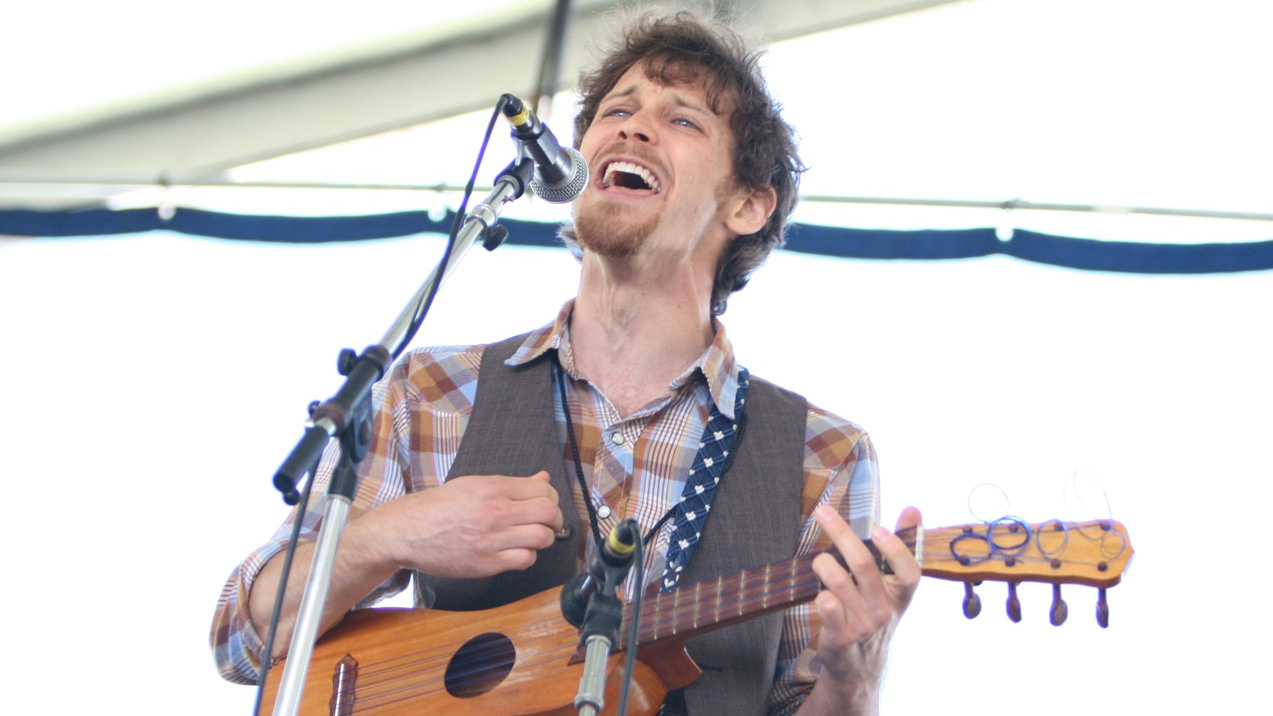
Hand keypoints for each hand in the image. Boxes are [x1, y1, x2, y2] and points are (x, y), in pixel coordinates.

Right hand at [346, 471, 564, 579]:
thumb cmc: (439, 507)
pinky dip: (526, 556)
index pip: (543, 490)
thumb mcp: (474, 484)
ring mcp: (492, 539)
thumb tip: (542, 477)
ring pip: (541, 537)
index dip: (551, 497)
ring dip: (541, 537)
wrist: (408, 531)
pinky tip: (515, 551)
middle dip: (553, 517)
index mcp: (493, 487)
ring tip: (529, 536)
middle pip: (548, 513)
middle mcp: (495, 512)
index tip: (545, 502)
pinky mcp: (487, 563)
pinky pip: (525, 560)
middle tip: (546, 521)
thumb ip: (511, 484)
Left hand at [805, 505, 921, 710]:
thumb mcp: (893, 587)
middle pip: (863, 565)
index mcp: (900, 595)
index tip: (879, 528)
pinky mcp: (839, 635)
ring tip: (820, 562)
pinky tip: (820, 593)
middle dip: (841, 533)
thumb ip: (902, 547)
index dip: (895, 549)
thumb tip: (913, 509)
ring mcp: (861, 623)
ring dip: (823, 562)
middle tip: (823, 512)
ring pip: (837, 579)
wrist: (861, 666)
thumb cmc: (876, 613)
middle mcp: (883, 609)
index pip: (909, 571)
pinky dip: (818, 591)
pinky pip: (824, 602)